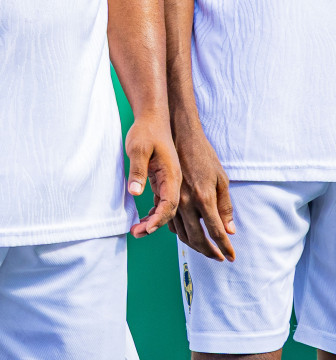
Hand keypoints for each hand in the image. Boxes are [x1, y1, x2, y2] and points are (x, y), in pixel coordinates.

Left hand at [124, 114, 179, 237]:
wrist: (153, 118)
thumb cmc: (146, 131)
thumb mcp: (138, 148)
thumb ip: (137, 170)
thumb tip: (135, 192)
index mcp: (172, 175)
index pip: (169, 203)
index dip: (159, 218)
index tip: (147, 228)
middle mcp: (174, 182)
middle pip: (170, 211)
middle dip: (155, 226)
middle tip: (137, 234)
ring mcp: (170, 182)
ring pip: (165, 208)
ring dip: (153, 222)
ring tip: (135, 232)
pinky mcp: (163, 180)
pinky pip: (161, 202)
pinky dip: (153, 213)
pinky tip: (143, 222)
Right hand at [167, 120, 234, 259]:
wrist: (180, 136)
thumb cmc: (205, 157)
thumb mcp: (222, 180)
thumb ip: (225, 206)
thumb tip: (230, 230)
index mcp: (204, 198)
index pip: (216, 232)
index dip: (224, 248)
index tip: (231, 257)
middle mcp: (187, 202)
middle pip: (196, 237)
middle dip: (208, 251)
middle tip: (218, 257)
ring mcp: (173, 199)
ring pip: (180, 232)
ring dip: (193, 245)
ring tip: (205, 250)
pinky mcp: (163, 195)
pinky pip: (169, 221)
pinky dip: (178, 232)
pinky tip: (186, 235)